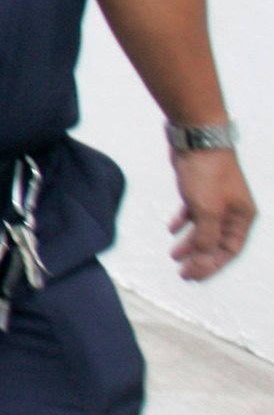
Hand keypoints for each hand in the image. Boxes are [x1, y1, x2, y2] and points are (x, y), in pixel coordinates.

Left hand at [169, 148, 254, 279]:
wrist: (196, 137)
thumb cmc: (207, 172)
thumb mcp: (206, 211)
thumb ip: (205, 237)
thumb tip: (202, 259)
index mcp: (242, 217)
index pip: (229, 250)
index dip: (212, 265)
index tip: (194, 276)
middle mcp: (232, 209)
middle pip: (217, 242)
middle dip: (200, 258)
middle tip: (183, 272)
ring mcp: (216, 198)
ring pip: (204, 228)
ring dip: (190, 242)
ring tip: (174, 255)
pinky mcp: (200, 188)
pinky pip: (193, 212)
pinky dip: (183, 222)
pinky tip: (171, 229)